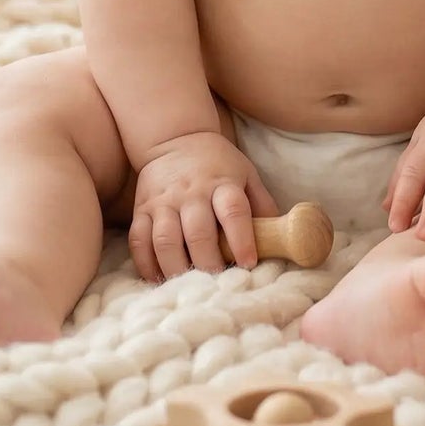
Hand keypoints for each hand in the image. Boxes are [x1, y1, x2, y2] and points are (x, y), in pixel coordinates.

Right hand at [130, 131, 278, 281]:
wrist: (175, 138)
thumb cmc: (218, 164)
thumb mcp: (246, 174)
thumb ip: (262, 205)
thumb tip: (284, 238)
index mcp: (222, 183)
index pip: (233, 211)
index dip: (241, 239)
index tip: (249, 263)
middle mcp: (192, 192)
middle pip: (198, 232)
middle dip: (208, 263)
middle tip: (218, 284)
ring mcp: (164, 201)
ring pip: (166, 240)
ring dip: (176, 268)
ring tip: (188, 287)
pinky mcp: (143, 209)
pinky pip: (139, 241)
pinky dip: (146, 264)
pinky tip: (158, 280)